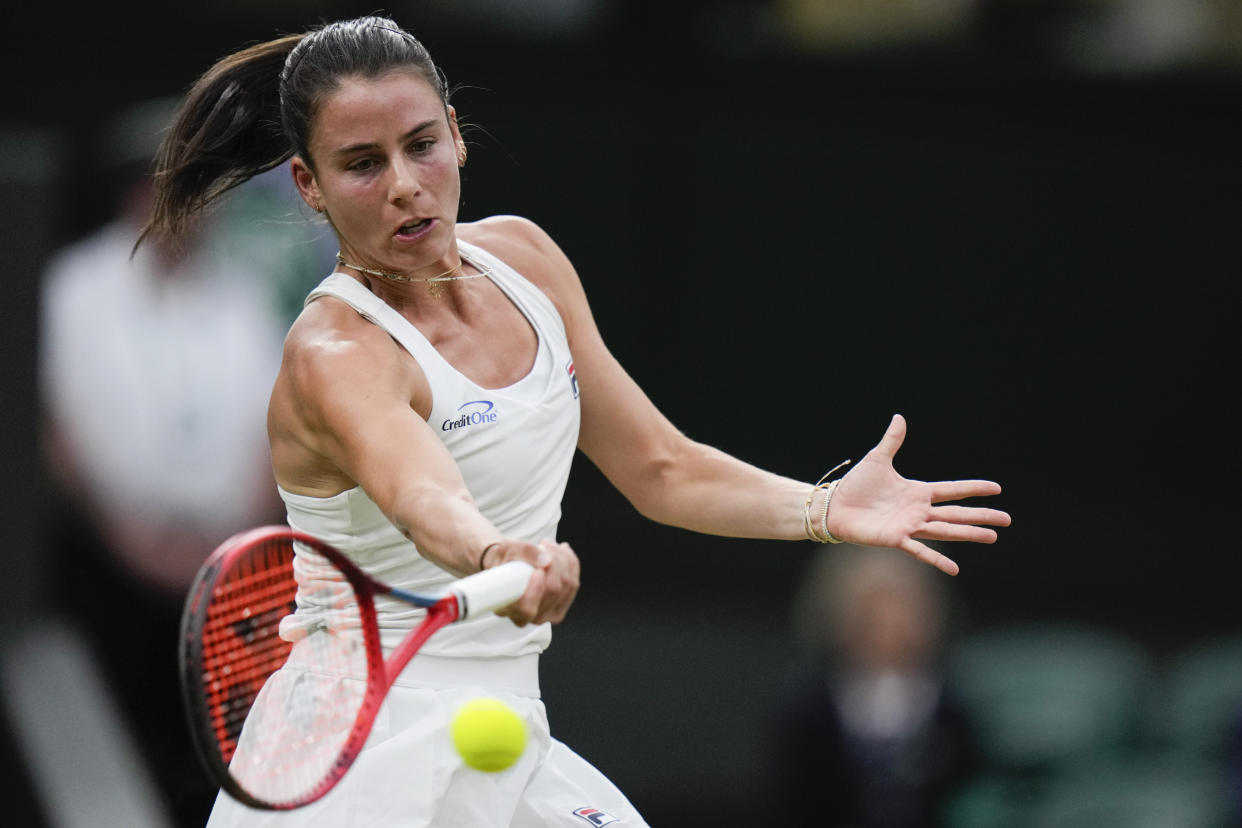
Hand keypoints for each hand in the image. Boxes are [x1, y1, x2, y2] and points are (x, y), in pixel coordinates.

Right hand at [483, 538, 579, 625]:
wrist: (508, 567)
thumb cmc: (504, 560)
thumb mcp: (507, 549)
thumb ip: (523, 552)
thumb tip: (546, 560)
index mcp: (506, 608)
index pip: (526, 607)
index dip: (536, 589)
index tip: (538, 570)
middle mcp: (525, 618)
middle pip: (553, 591)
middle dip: (554, 563)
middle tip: (543, 545)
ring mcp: (545, 615)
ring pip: (567, 586)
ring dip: (563, 559)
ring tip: (548, 545)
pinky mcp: (559, 607)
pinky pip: (573, 585)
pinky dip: (571, 564)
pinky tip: (562, 551)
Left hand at [826, 414, 1010, 574]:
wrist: (835, 506)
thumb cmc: (856, 485)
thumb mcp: (877, 459)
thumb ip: (892, 441)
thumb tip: (899, 417)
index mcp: (917, 492)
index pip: (952, 490)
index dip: (973, 489)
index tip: (996, 488)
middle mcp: (918, 511)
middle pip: (956, 514)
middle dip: (982, 516)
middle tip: (1007, 520)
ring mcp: (909, 526)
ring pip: (946, 531)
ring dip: (969, 534)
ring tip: (992, 537)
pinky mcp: (896, 539)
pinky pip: (920, 550)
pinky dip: (937, 560)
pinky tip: (955, 569)